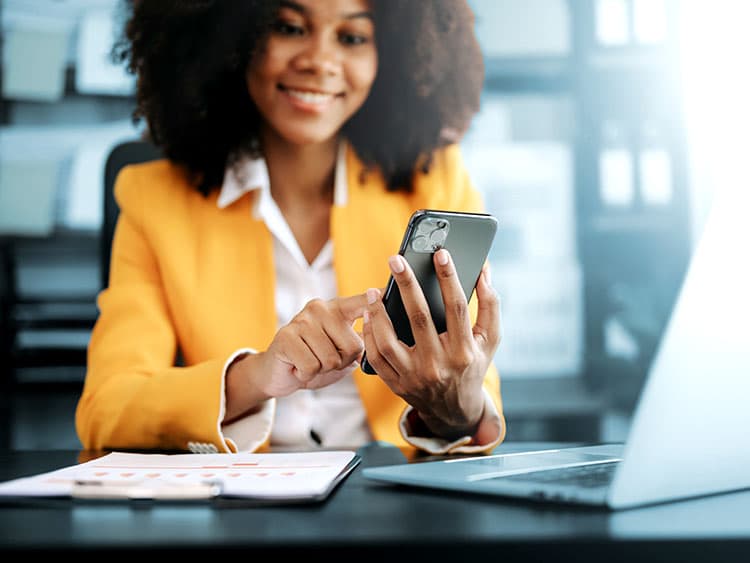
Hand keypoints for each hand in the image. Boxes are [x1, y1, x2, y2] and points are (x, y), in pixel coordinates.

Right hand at [225, 294, 367, 421]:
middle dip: (342, 363)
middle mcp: (320, 308)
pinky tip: (298, 366)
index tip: (384, 291)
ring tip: (310, 361)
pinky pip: (311, 366)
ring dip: (322, 369)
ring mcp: (302, 320)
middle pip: (353, 346)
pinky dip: (306, 374)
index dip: (376, 299)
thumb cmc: (315, 361)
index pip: (361, 302)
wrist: (280, 373)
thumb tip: (379, 338)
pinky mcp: (286, 336)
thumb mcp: (343, 353)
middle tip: (323, 359)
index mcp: (338, 309)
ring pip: (331, 359)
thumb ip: (360, 344)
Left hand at [362, 249, 500, 440]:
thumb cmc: (472, 364)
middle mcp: (439, 365)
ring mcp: (414, 376)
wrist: (454, 410)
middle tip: (395, 259)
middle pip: (419, 318)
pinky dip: (369, 334)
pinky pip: (376, 357)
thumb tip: (484, 270)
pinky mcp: (396, 384)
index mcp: (464, 351)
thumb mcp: (489, 340)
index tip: (440, 253)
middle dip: (407, 284)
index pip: (456, 308)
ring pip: (389, 341)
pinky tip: (369, 315)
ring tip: (374, 291)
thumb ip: (490, 305)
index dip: (449, 278)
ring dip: (378, 312)